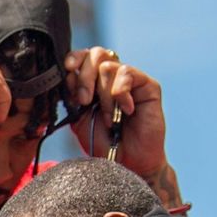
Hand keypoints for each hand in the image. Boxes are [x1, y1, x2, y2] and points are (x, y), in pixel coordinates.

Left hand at [65, 46, 167, 180]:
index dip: (74, 59)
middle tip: (84, 101)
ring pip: (109, 67)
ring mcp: (130, 80)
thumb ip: (73, 98)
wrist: (126, 161)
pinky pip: (128, 74)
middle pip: (96, 54)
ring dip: (104, 96)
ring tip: (109, 117)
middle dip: (85, 76)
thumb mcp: (79, 120)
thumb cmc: (102, 142)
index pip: (83, 57)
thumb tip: (68, 76)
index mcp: (93, 83)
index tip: (67, 70)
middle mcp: (111, 78)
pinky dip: (120, 93)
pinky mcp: (148, 86)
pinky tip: (125, 111)